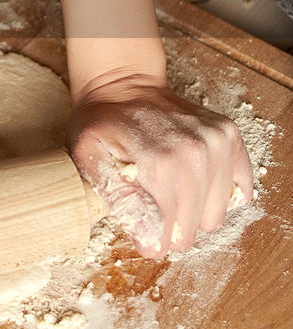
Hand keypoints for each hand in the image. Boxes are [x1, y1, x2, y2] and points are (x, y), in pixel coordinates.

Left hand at [68, 77, 253, 257]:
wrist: (123, 87)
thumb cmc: (102, 126)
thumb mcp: (89, 159)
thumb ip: (118, 200)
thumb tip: (150, 241)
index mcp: (158, 164)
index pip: (163, 235)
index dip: (150, 239)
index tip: (141, 229)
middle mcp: (193, 154)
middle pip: (191, 229)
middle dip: (170, 226)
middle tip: (153, 203)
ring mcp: (215, 143)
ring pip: (214, 216)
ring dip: (194, 211)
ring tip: (171, 189)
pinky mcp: (229, 136)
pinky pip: (239, 191)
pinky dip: (219, 195)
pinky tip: (196, 183)